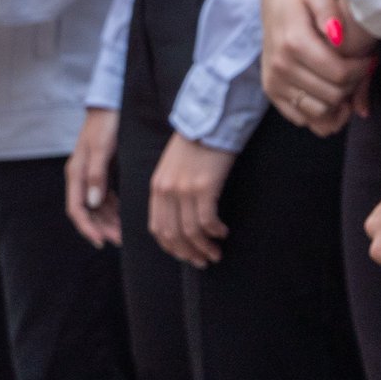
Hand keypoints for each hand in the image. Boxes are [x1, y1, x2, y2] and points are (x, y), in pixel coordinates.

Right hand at [66, 108, 121, 247]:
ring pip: (97, 205)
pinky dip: (113, 207)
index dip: (87, 228)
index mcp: (75, 174)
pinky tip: (125, 215)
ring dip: (108, 220)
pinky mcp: (102, 170)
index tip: (101, 242)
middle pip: (87, 211)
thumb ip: (97, 175)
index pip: (77, 209)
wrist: (111, 103)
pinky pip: (105, 196)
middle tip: (120, 241)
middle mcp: (80, 177)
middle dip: (101, 228)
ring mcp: (90, 174)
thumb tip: (93, 204)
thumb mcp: (101, 149)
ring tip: (124, 233)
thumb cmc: (106, 124)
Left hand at [147, 132, 234, 267]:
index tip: (186, 255)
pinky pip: (207, 219)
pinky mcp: (204, 186)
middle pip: (173, 235)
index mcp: (157, 187)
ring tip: (216, 253)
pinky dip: (214, 231)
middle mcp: (166, 191)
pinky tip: (223, 232)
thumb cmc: (199, 140)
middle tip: (203, 262)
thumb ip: (172, 188)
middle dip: (188, 253)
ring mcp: (184, 189)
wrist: (213, 117)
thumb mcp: (175, 165)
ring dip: (204, 247)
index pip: (158, 228)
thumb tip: (181, 214)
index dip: (172, 247)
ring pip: (190, 231)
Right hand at [261, 0, 373, 135]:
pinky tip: (332, 96)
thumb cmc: (304, 0)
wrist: (276, 5)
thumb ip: (329, 11)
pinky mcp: (272, 94)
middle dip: (354, 85)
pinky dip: (322, 114)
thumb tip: (338, 35)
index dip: (362, 70)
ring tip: (348, 84)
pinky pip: (302, 119)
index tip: (369, 59)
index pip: (339, 73)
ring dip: (340, 104)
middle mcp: (281, 67)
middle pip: (332, 95)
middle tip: (360, 71)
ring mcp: (274, 83)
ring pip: (319, 113)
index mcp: (294, 43)